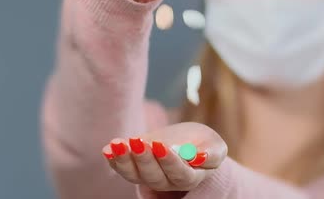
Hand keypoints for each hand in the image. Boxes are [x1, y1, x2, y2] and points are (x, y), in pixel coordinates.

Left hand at [102, 122, 228, 190]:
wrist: (189, 143)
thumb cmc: (204, 144)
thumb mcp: (216, 146)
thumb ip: (211, 154)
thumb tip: (197, 157)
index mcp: (190, 177)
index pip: (179, 174)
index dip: (169, 161)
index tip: (161, 145)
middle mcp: (168, 181)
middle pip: (154, 177)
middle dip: (144, 158)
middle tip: (138, 141)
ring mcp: (150, 176)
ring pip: (136, 175)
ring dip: (124, 160)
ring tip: (118, 143)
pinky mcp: (136, 168)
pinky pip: (123, 169)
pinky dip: (114, 160)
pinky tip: (108, 148)